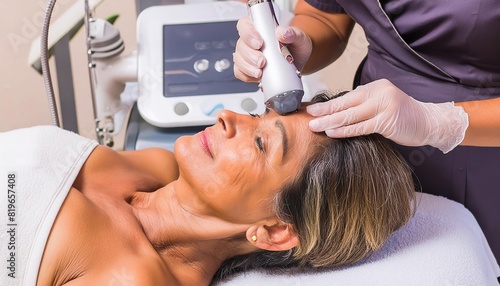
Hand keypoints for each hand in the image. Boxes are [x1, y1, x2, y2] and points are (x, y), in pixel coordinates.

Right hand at [233, 16, 311, 81]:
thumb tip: (282, 33)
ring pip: (239, 59)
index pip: (245, 25)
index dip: (248, 33)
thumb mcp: (299, 38)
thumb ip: (292, 33)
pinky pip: (240, 72)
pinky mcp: (248, 68)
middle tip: (262, 61)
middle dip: (250, 55)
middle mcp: (250, 40)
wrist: (298, 63)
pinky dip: (247, 76)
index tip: (259, 43)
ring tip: (260, 72)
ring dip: (248, 67)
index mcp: (260, 28)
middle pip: (241, 45)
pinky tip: (257, 77)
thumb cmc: (296, 47)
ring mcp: (248, 55)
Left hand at [306, 79, 468, 152]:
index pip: (347, 96)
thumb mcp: (381, 104)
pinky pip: (361, 127)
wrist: (428, 122)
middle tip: (308, 115)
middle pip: (345, 103)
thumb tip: (337, 112)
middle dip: (325, 110)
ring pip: (350, 115)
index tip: (312, 109)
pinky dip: (345, 130)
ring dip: (330, 121)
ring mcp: (384, 105)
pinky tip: (332, 132)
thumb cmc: (401, 116)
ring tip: (315, 126)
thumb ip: (363, 106)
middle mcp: (379, 93)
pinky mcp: (387, 120)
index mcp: (375, 87)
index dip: (328, 104)